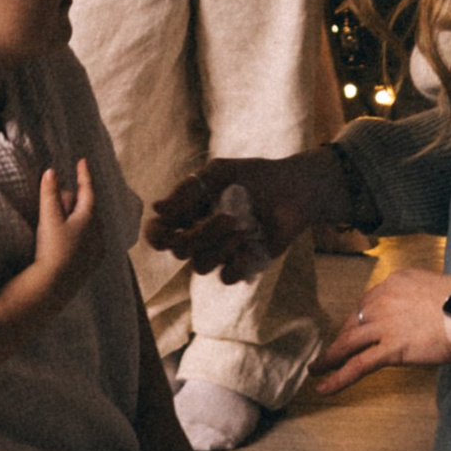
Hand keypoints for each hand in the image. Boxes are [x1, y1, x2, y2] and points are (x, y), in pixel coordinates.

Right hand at [10, 157, 104, 325]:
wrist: (54, 287)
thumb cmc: (52, 250)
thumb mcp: (49, 218)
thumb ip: (50, 193)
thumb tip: (51, 171)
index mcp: (90, 217)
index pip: (87, 189)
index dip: (83, 174)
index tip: (82, 161)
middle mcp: (98, 232)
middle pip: (87, 207)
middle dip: (76, 198)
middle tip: (61, 193)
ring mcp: (96, 249)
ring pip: (89, 224)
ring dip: (77, 216)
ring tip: (61, 216)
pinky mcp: (91, 263)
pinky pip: (88, 240)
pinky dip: (79, 233)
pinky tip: (69, 238)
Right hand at [146, 149, 337, 279]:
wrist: (294, 190)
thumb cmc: (255, 176)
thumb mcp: (219, 173)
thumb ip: (188, 191)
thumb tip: (157, 208)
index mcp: (188, 212)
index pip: (159, 233)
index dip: (156, 236)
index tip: (168, 230)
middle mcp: (199, 234)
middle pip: (179, 250)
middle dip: (202, 234)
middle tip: (229, 217)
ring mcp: (219, 252)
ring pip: (201, 265)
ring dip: (222, 247)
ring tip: (245, 227)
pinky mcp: (240, 265)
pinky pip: (227, 277)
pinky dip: (238, 261)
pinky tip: (252, 243)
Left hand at [312, 266, 450, 392]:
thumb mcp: (435, 288)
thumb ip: (418, 298)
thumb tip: (418, 314)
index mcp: (395, 281)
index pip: (367, 302)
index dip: (358, 319)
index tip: (354, 330)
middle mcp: (384, 299)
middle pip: (353, 320)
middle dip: (341, 338)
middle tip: (331, 352)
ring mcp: (385, 324)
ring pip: (348, 342)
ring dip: (330, 357)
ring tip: (317, 370)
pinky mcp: (390, 349)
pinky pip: (357, 365)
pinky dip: (337, 377)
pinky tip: (323, 387)